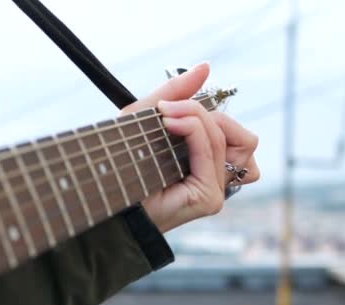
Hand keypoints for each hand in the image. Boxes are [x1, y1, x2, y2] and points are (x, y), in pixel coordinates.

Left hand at [120, 62, 259, 232]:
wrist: (103, 191)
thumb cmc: (122, 159)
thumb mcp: (147, 117)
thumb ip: (176, 92)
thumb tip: (206, 66)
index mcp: (208, 163)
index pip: (235, 133)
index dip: (208, 112)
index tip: (168, 105)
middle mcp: (217, 179)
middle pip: (242, 136)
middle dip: (205, 114)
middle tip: (167, 110)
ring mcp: (215, 190)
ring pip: (231, 140)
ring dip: (199, 119)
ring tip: (167, 119)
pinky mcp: (208, 197)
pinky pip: (212, 150)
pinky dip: (194, 130)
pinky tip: (170, 125)